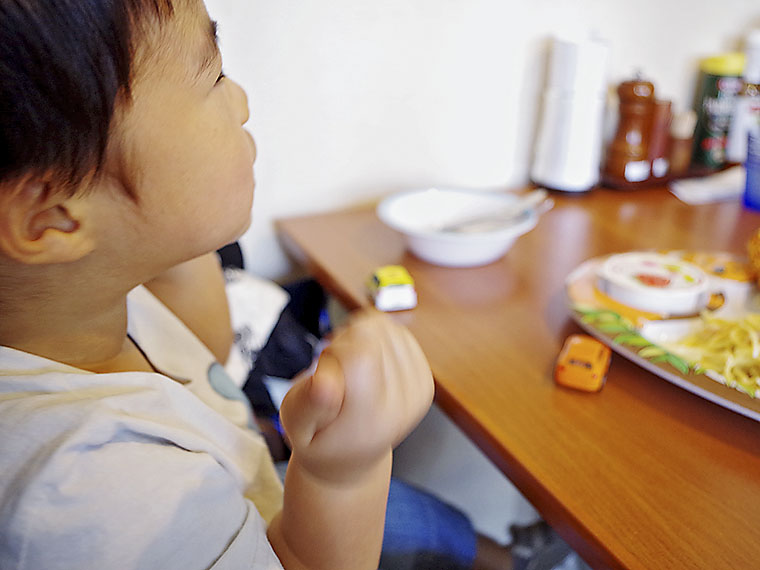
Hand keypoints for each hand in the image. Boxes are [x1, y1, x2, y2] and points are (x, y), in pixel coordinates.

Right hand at [279, 308, 433, 482]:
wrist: (349, 459)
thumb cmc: (318, 438)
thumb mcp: (296, 426)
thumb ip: (308, 405)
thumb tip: (324, 385)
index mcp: (370, 421)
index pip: (361, 355)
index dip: (333, 351)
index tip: (323, 373)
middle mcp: (402, 406)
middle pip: (372, 336)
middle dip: (344, 343)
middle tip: (334, 374)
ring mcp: (418, 391)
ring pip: (385, 328)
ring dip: (359, 340)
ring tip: (348, 371)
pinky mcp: (424, 378)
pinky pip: (398, 332)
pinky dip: (375, 340)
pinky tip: (364, 365)